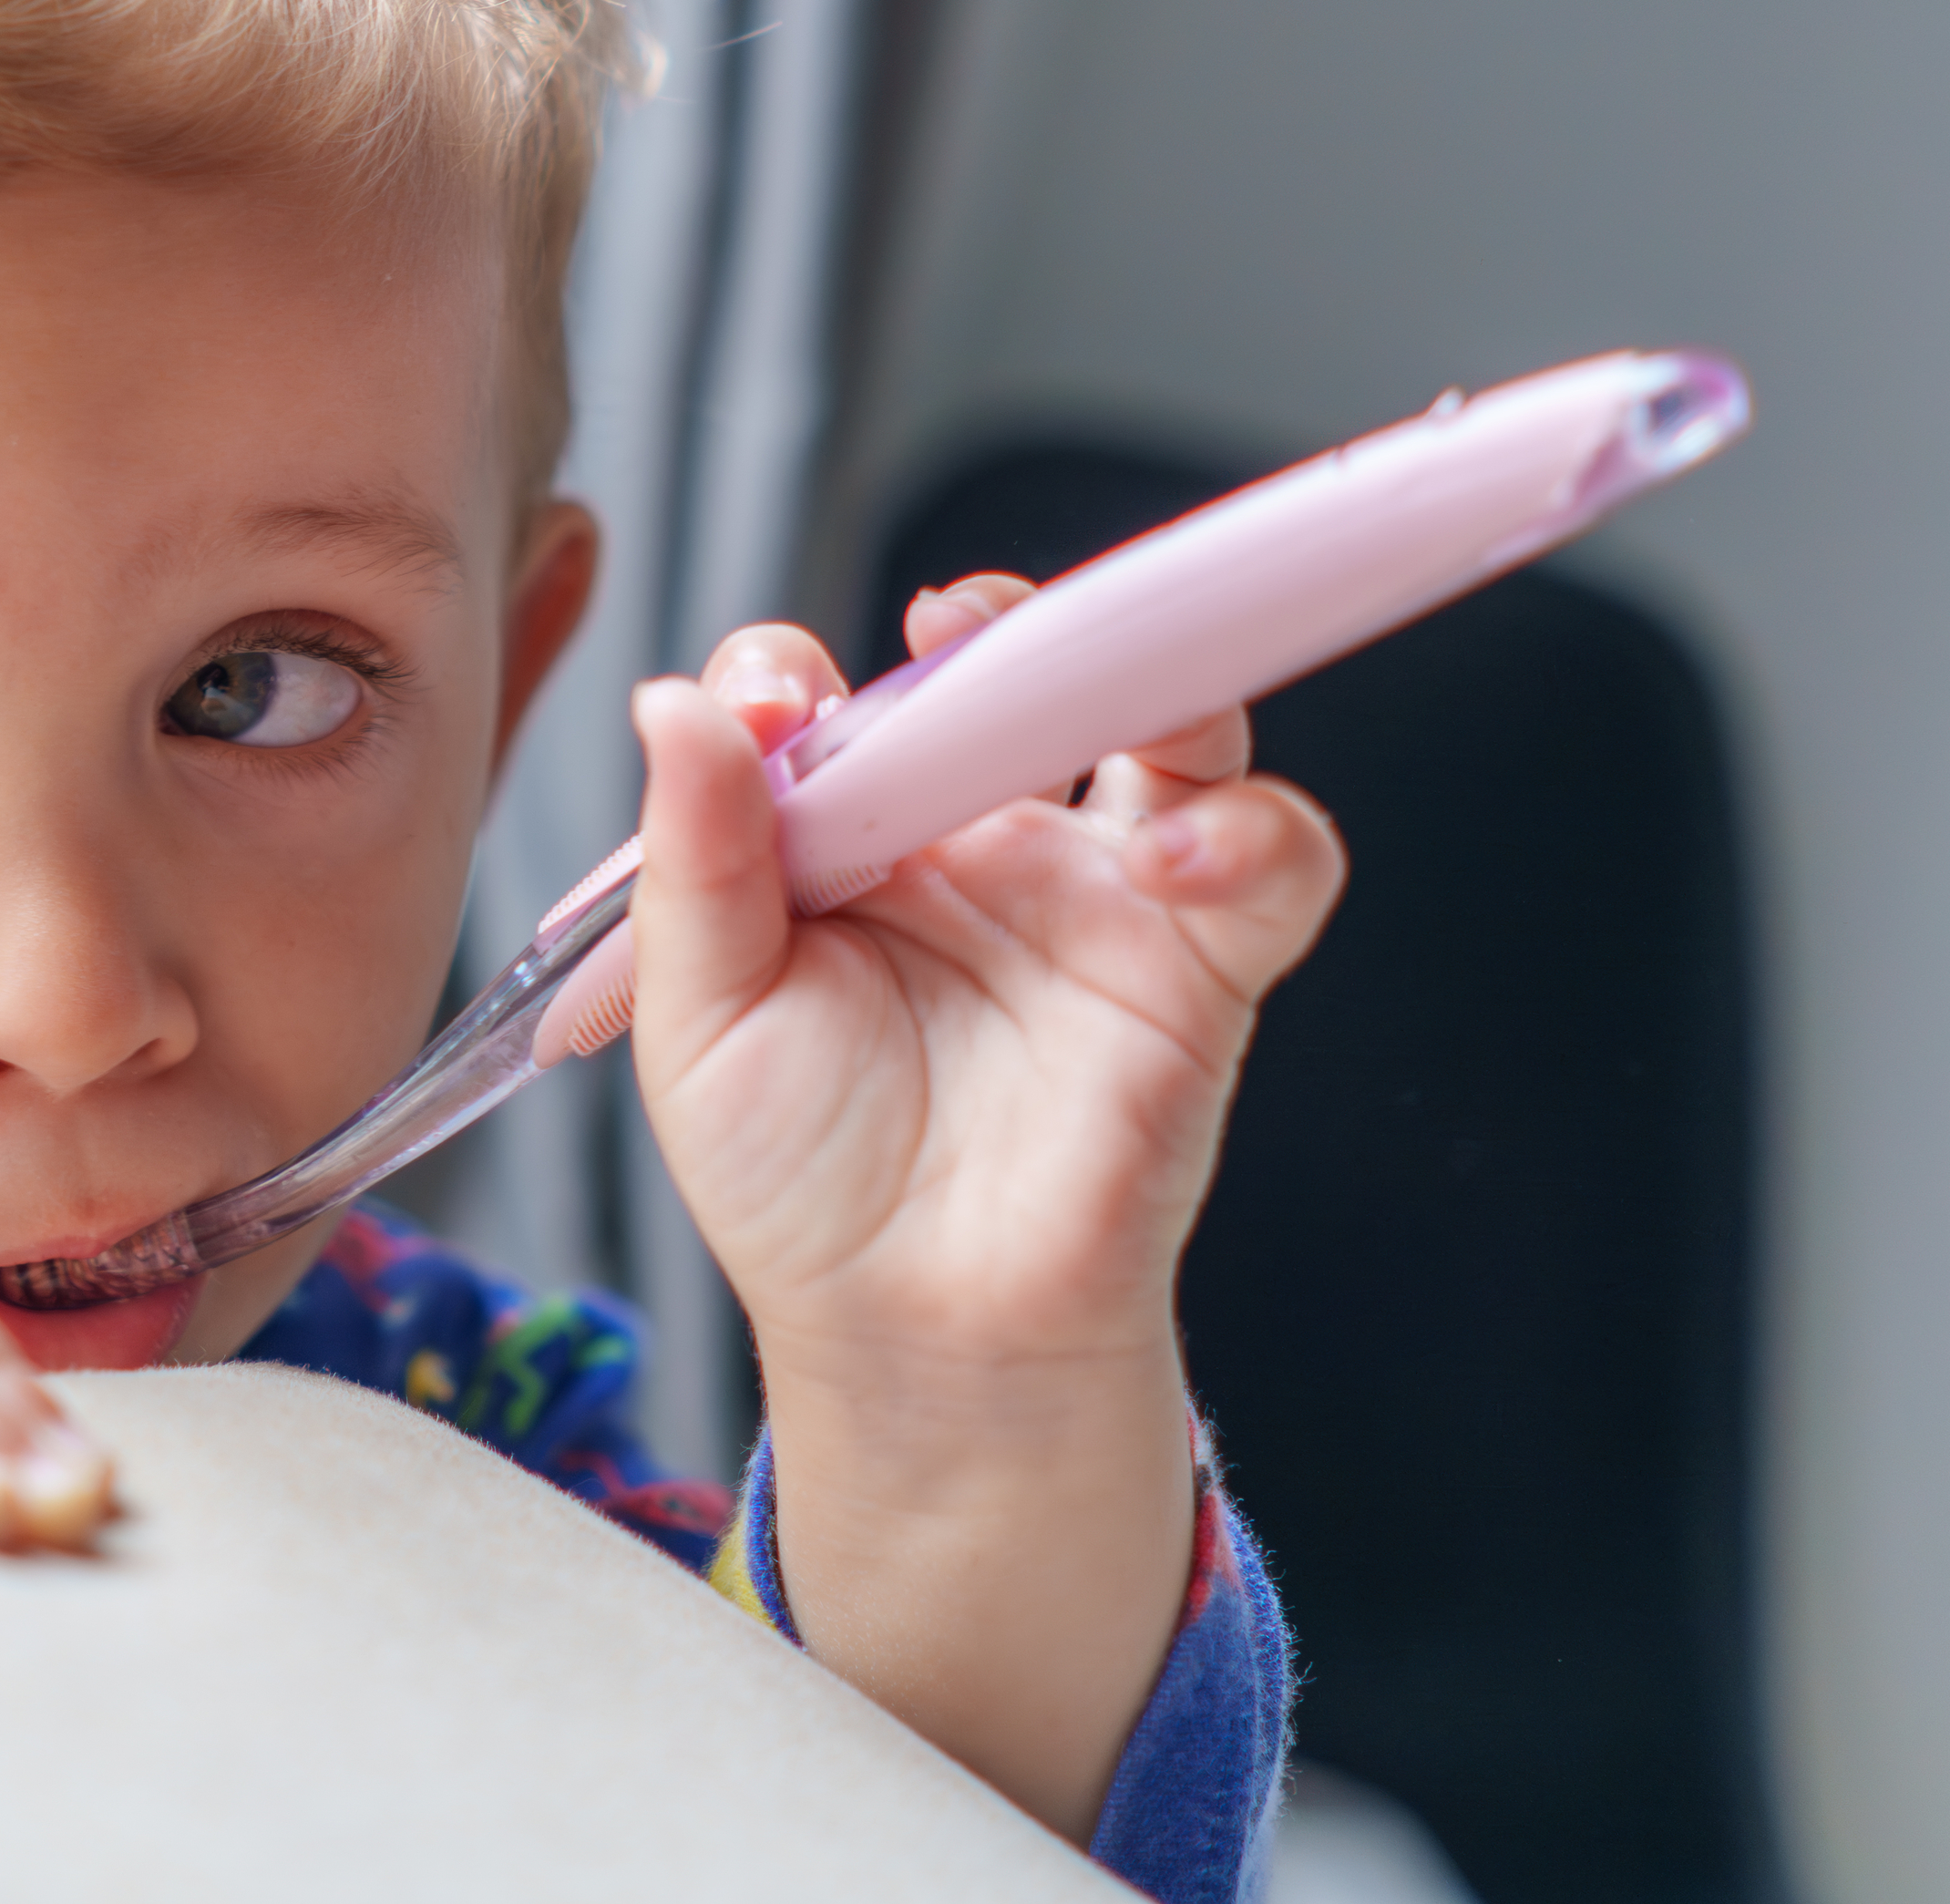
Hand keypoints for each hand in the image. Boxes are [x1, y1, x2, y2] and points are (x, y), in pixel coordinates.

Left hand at [626, 578, 1343, 1835]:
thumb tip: (675, 701)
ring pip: (1169, 719)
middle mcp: (976, 838)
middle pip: (1014, 669)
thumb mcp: (700, 1016)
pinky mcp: (1202, 959)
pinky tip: (1176, 859)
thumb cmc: (798, 1179)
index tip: (775, 705)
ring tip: (1093, 703)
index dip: (802, 680)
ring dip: (1151, 676)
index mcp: (844, 837)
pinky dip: (1249, 832)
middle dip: (997, 622)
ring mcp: (1096, 887)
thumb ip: (693, 857)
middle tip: (952, 625)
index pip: (831, 701)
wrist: (913, 1328)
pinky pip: (1275, 854)